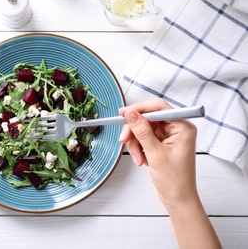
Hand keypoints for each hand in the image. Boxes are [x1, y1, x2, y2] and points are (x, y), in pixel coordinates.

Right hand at [119, 99, 220, 247]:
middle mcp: (177, 128)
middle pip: (148, 118)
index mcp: (183, 127)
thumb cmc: (175, 180)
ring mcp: (169, 136)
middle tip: (124, 140)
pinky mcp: (161, 144)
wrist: (177, 199)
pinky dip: (138, 148)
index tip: (123, 113)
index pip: (159, 108)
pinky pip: (144, 138)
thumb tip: (131, 114)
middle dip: (134, 131)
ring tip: (138, 159)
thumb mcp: (155, 153)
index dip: (140, 108)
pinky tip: (141, 160)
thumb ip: (142, 131)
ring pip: (143, 129)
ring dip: (136, 143)